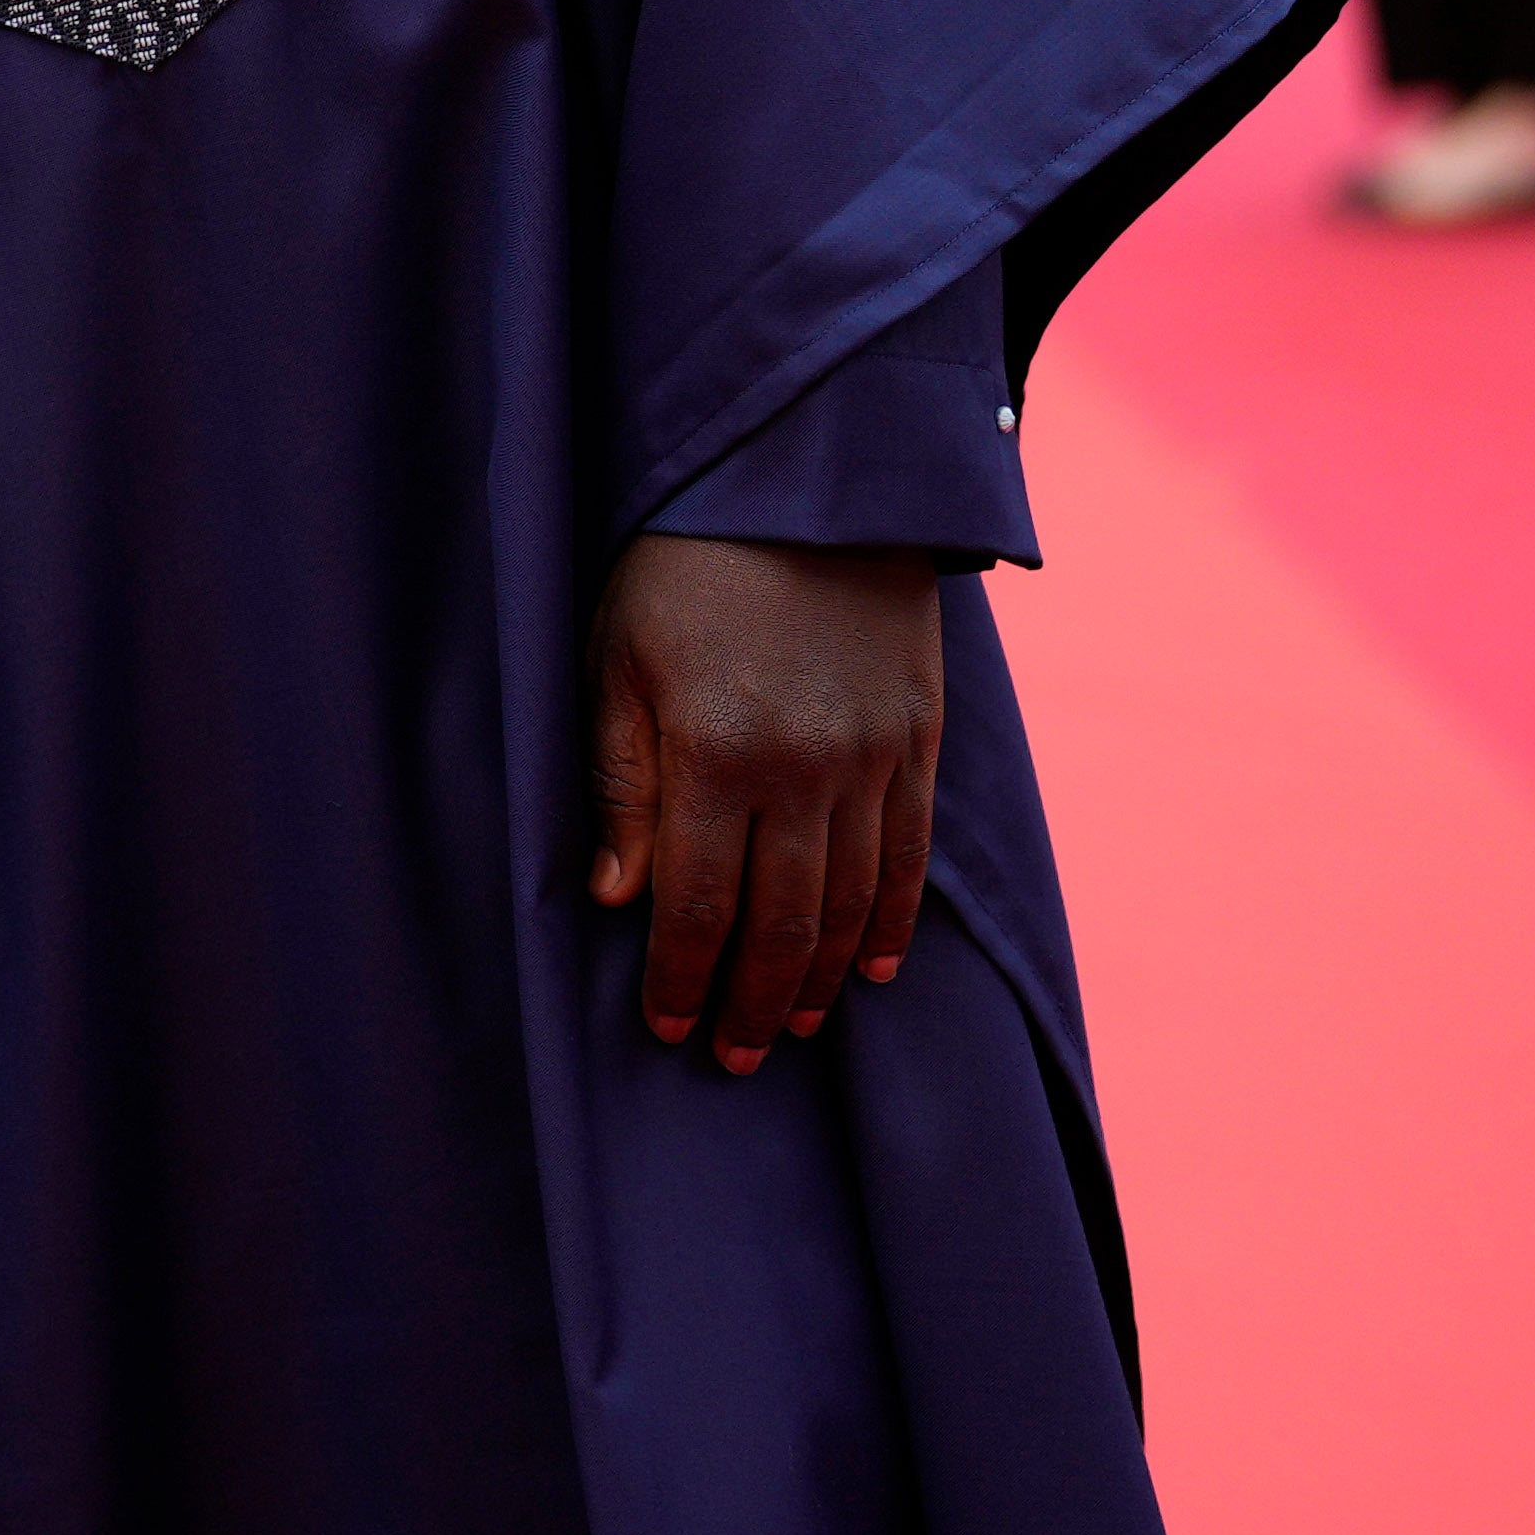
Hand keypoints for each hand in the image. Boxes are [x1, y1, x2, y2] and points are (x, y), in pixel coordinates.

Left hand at [588, 533, 946, 1074]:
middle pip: (782, 922)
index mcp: (714, 754)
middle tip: (735, 1056)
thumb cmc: (681, 567)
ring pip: (851, 902)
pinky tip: (877, 967)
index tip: (668, 1026)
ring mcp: (870, 758)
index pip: (698, 902)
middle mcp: (802, 770)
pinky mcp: (918, 738)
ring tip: (796, 1029)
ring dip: (823, 977)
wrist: (804, 478)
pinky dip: (894, 920)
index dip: (682, 975)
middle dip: (753, 1000)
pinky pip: (911, 854)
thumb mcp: (616, 659)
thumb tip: (616, 898)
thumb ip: (620, 782)